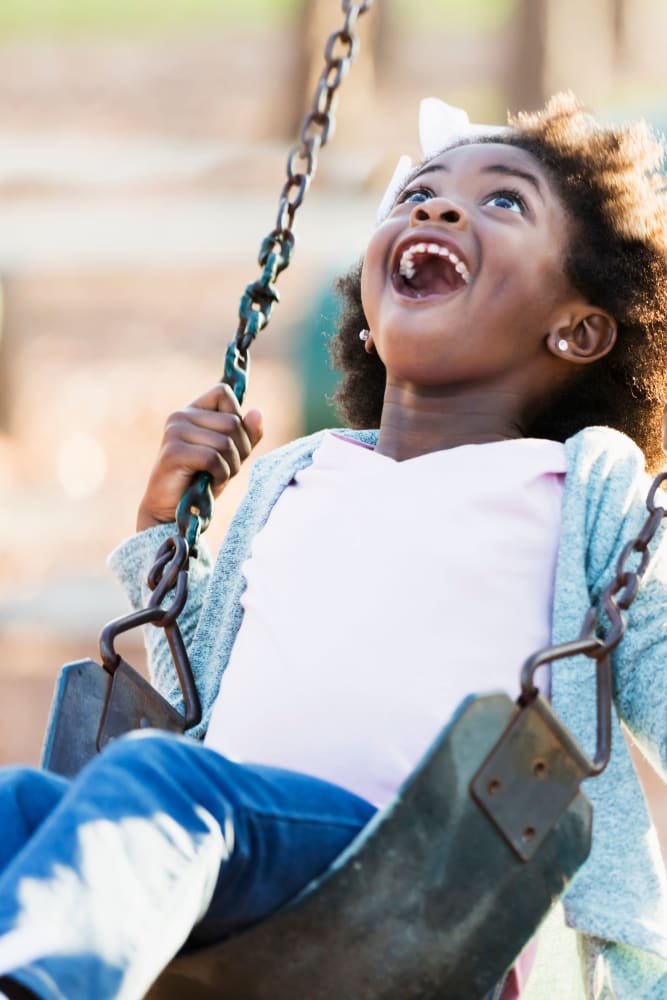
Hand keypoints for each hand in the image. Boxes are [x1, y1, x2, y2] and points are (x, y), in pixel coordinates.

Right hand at [137, 384, 262, 531]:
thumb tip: (257, 412)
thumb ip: (246, 434)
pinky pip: (213, 457)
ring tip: (216, 476)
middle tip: (226, 468)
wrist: (172, 512)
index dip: (238, 419)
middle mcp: (181, 416)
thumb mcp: (230, 455)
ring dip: (231, 466)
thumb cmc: (202, 482)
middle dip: (240, 450)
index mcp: (193, 411)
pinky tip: (210, 482)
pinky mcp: (174, 452)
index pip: (224, 393)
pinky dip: (220, 474)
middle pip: (232, 421)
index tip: (231, 443)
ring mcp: (175, 432)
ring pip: (225, 441)